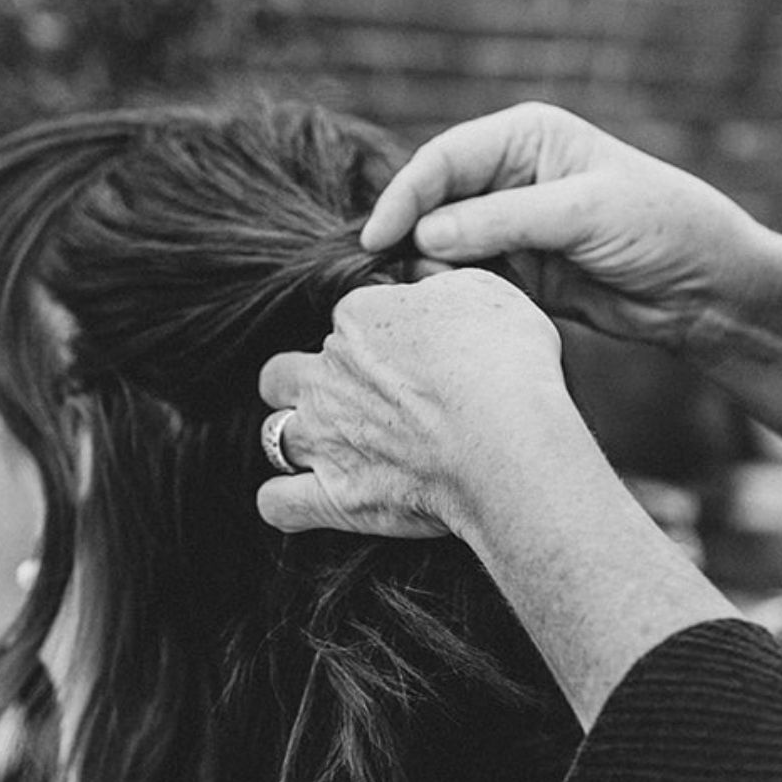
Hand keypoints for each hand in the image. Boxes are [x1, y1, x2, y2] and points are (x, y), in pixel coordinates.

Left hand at [256, 268, 576, 537]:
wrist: (507, 442)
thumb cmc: (505, 362)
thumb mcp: (485, 292)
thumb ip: (441, 282)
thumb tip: (422, 277)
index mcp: (361, 319)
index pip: (348, 319)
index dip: (378, 336)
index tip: (414, 355)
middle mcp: (329, 375)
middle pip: (286, 373)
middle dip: (309, 383)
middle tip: (359, 399)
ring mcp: (325, 437)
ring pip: (273, 432)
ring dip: (298, 437)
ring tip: (336, 449)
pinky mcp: (335, 497)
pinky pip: (277, 504)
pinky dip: (283, 502)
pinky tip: (301, 498)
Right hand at [360, 103, 765, 353]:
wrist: (710, 288)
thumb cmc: (662, 227)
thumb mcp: (583, 213)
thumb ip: (503, 221)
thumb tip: (425, 236)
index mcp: (525, 137)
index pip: (444, 159)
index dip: (405, 197)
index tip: (376, 239)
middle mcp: (510, 177)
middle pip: (434, 205)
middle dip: (414, 241)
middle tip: (405, 283)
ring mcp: (513, 228)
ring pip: (445, 250)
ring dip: (437, 276)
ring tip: (442, 302)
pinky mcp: (521, 273)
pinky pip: (471, 284)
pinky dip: (461, 299)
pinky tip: (465, 316)